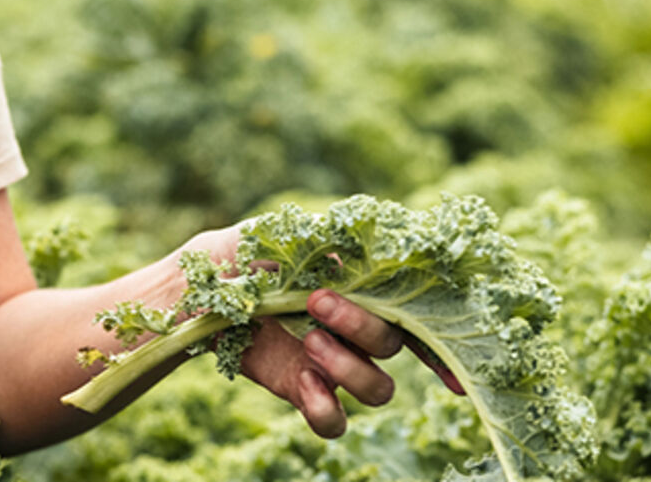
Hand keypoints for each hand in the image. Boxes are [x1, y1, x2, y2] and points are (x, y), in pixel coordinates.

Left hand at [184, 228, 464, 438]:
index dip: (441, 338)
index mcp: (361, 289)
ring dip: (351, 367)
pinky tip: (307, 386)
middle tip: (315, 301)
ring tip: (309, 341)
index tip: (455, 358)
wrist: (195, 288)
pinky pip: (334, 419)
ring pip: (378, 387)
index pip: (415, 313)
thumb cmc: (243, 251)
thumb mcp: (281, 232)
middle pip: (394, 344)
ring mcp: (332, 363)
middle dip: (361, 325)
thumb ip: (324, 237)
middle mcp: (355, 330)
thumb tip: (364, 231)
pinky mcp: (303, 390)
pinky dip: (328, 410)